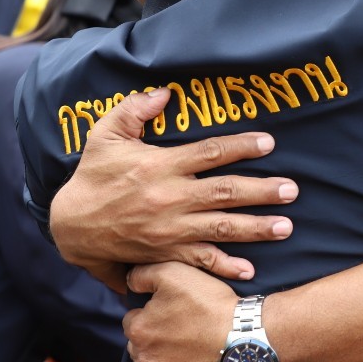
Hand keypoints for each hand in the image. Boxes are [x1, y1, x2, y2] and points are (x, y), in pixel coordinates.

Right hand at [49, 88, 298, 292]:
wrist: (70, 226)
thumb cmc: (92, 176)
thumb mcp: (105, 136)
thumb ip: (134, 111)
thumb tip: (164, 92)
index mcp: (160, 166)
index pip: (210, 153)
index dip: (242, 146)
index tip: (269, 144)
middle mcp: (170, 198)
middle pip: (225, 193)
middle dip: (262, 192)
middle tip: (292, 190)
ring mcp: (169, 229)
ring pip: (220, 228)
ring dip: (255, 228)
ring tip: (286, 227)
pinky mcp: (165, 253)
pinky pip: (199, 260)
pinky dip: (224, 266)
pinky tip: (250, 269)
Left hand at [124, 262, 237, 361]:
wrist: (245, 337)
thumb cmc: (212, 304)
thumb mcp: (175, 273)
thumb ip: (144, 274)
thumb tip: (128, 281)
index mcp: (138, 328)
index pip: (133, 320)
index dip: (150, 314)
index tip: (170, 313)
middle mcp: (142, 357)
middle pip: (138, 346)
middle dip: (152, 339)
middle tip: (179, 332)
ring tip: (180, 355)